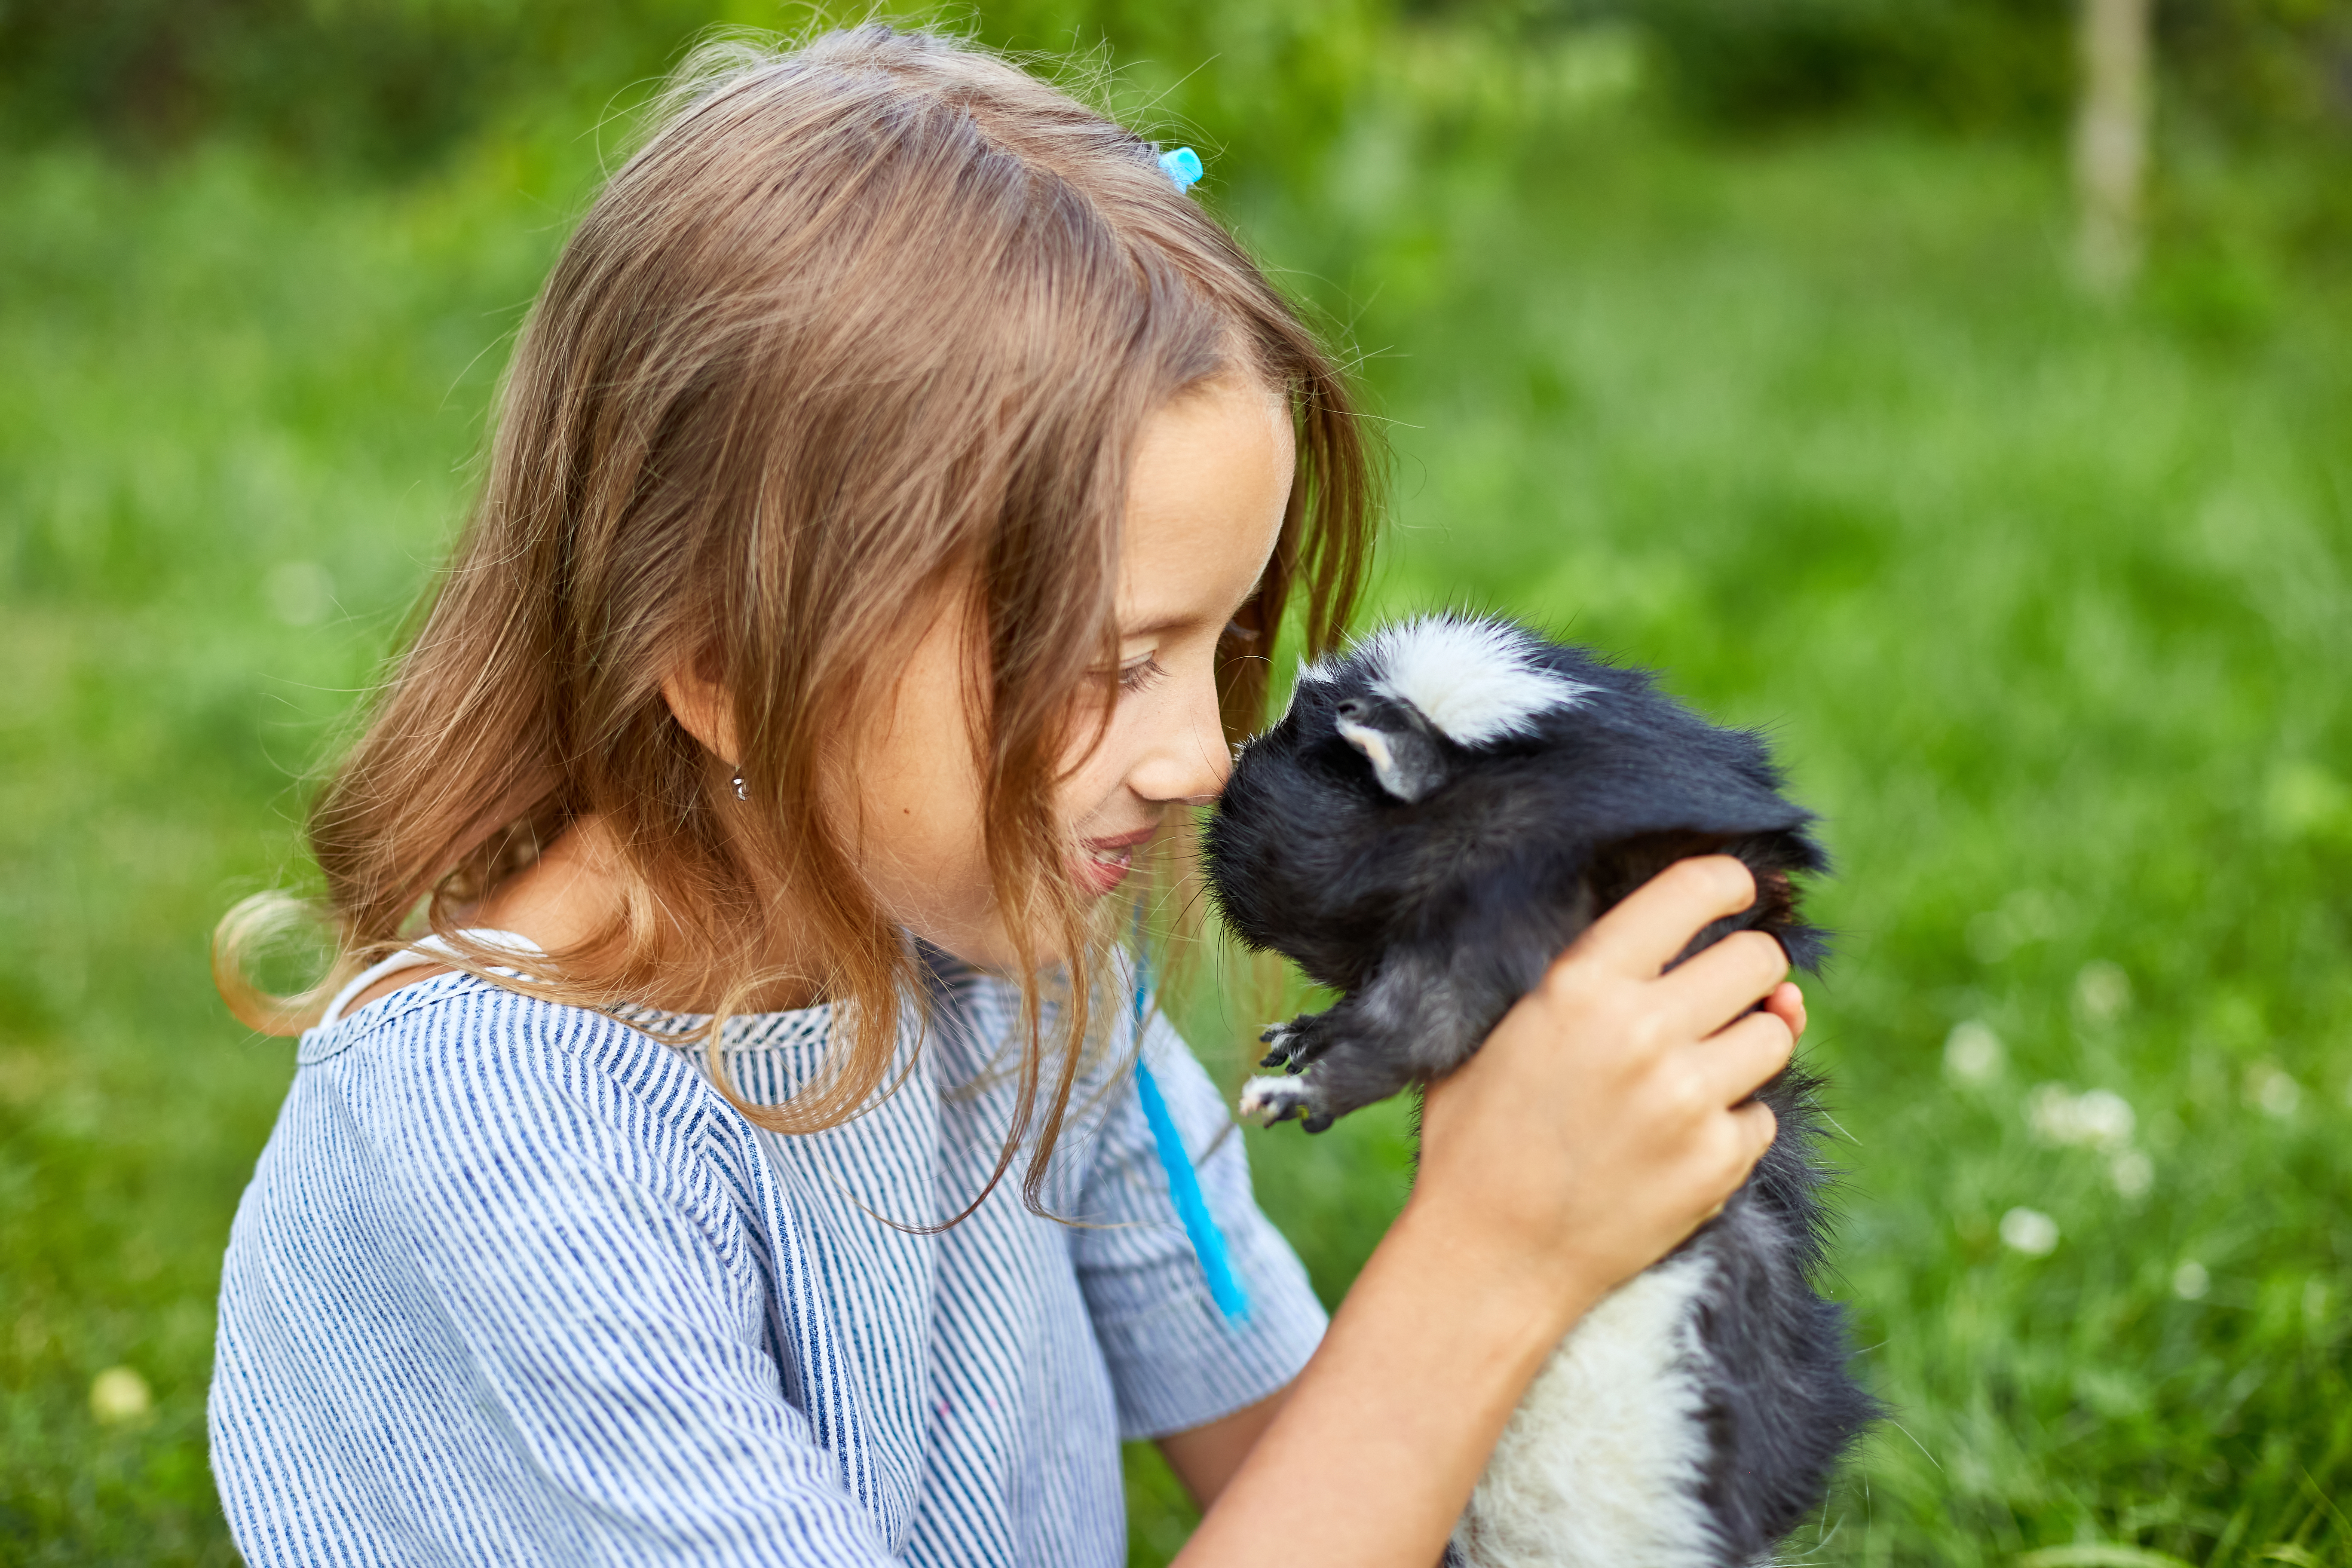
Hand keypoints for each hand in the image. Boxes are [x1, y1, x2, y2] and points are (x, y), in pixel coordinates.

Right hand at [1410, 856, 1796, 1313]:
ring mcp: (1687, 1101)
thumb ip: (1579, 980)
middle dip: (1748, 966)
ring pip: (1776, 1033)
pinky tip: (1684, 1135)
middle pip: (1755, 959)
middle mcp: (1643, 1033)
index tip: (1738, 889)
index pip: (1689, 893)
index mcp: (1581, 986)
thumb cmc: (1480, 1137)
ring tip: (1704, 1062)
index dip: (1727, 881)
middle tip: (1725, 986)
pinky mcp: (1716, 1163)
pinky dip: (1735, 1120)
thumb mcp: (1503, 1030)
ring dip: (1750, 1039)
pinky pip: (1763, 1115)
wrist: (1490, 1256)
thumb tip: (1678, 950)